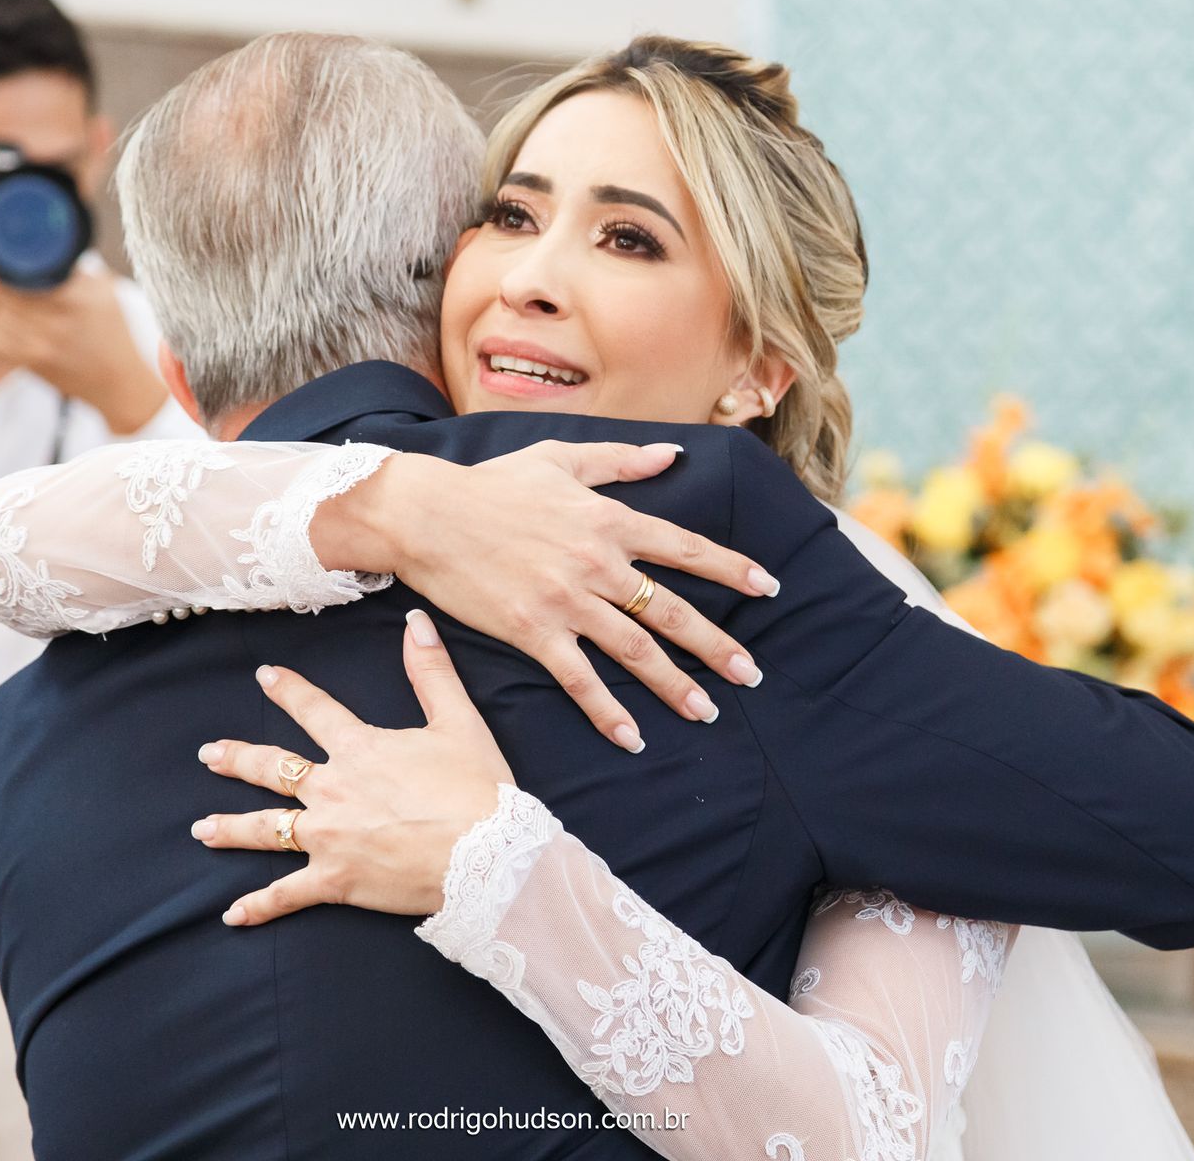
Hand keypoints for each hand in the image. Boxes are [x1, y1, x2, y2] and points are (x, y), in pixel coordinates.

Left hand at [0, 260, 167, 432]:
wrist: (119, 383)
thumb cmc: (113, 333)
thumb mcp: (106, 294)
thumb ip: (79, 270)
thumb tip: (48, 245)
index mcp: (81, 300)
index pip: (38, 275)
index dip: (10, 263)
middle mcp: (61, 323)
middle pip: (9, 296)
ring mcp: (45, 345)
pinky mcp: (33, 363)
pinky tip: (2, 322)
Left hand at [192, 610, 512, 924]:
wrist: (486, 855)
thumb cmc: (476, 790)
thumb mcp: (459, 721)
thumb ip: (432, 671)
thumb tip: (417, 622)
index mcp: (360, 749)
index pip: (314, 710)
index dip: (288, 690)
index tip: (264, 676)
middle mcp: (333, 790)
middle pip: (273, 769)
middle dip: (237, 759)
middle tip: (209, 755)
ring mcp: (328, 837)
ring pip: (266, 828)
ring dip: (230, 827)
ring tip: (201, 829)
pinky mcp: (336, 880)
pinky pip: (287, 895)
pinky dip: (259, 906)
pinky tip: (233, 914)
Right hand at [313, 441, 778, 748]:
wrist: (426, 514)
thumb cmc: (491, 484)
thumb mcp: (560, 459)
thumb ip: (620, 461)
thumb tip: (672, 455)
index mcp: (607, 519)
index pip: (684, 548)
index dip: (730, 569)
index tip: (767, 588)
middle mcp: (596, 562)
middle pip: (670, 609)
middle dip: (717, 645)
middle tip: (752, 674)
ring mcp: (565, 601)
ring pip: (634, 649)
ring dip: (675, 684)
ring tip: (707, 712)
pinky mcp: (532, 631)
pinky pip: (579, 679)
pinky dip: (607, 711)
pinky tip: (632, 737)